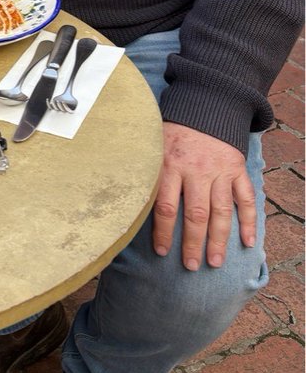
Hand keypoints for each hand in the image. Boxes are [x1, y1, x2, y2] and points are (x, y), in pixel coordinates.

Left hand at [152, 121, 256, 270]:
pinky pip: (246, 198)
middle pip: (196, 214)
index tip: (162, 251)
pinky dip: (250, 220)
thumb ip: (144, 169)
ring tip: (215, 262)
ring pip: (221, 211)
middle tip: (191, 266)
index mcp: (170, 165)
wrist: (204, 106)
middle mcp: (196, 170)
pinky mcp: (236, 169)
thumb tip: (122, 195)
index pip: (165, 206)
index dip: (164, 232)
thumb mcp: (152, 144)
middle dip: (193, 243)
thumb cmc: (172, 131)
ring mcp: (219, 171)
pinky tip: (248, 241)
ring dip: (219, 239)